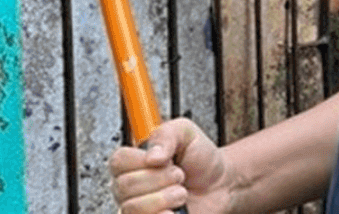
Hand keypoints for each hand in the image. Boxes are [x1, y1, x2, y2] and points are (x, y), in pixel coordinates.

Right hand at [109, 118, 231, 213]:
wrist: (220, 183)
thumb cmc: (200, 158)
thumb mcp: (185, 133)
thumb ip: (166, 135)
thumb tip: (151, 156)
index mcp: (134, 161)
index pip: (118, 161)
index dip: (141, 161)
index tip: (164, 159)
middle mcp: (131, 187)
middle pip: (125, 186)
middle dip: (160, 179)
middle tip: (179, 175)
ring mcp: (139, 208)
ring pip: (132, 208)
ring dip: (165, 198)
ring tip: (181, 192)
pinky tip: (176, 210)